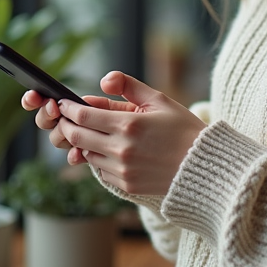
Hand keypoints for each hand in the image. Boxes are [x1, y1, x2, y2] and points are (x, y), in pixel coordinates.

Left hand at [54, 72, 206, 195]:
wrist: (203, 167)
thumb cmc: (182, 129)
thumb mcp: (159, 100)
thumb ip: (129, 86)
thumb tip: (103, 81)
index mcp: (129, 124)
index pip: (83, 116)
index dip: (68, 108)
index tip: (63, 102)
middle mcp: (121, 149)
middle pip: (77, 136)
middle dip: (67, 125)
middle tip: (65, 117)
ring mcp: (123, 171)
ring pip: (87, 154)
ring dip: (84, 142)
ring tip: (91, 132)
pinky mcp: (126, 186)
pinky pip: (101, 171)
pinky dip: (100, 159)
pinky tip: (110, 150)